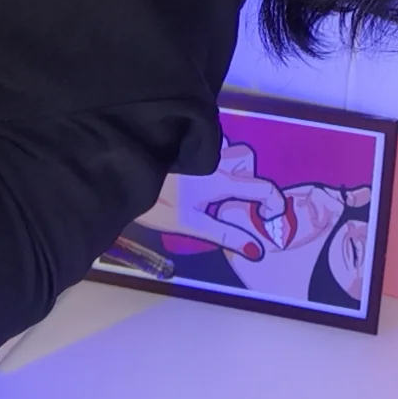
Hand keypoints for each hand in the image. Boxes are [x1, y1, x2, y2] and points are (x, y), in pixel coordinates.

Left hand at [135, 139, 286, 261]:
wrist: (123, 175)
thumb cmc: (159, 204)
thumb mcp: (193, 225)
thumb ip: (226, 235)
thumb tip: (257, 250)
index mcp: (221, 180)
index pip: (260, 187)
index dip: (274, 203)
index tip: (272, 221)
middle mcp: (216, 159)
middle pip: (246, 160)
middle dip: (250, 178)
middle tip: (239, 203)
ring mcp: (201, 150)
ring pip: (229, 150)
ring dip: (233, 168)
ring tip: (220, 193)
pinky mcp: (186, 148)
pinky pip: (212, 149)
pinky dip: (215, 161)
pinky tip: (200, 181)